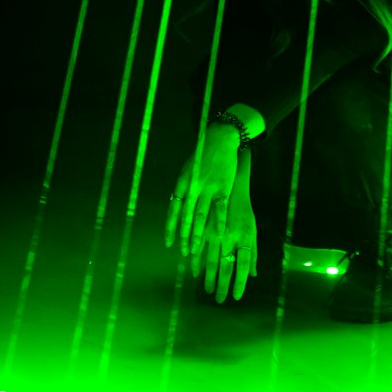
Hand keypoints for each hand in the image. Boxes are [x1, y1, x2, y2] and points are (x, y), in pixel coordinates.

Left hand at [164, 127, 238, 258]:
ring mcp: (208, 187)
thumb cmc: (202, 156)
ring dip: (198, 234)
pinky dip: (219, 222)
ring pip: (201, 215)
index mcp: (182, 183)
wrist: (219, 138)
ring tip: (196, 249)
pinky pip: (220, 208)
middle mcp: (192, 187)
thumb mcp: (188, 170)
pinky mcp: (223, 186)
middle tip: (184, 253)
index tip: (168, 244)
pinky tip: (220, 235)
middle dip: (184, 237)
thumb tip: (178, 208)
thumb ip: (184, 189)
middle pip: (186, 217)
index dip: (170, 228)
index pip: (173, 210)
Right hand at [193, 184, 257, 302]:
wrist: (231, 187)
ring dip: (208, 277)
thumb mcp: (253, 230)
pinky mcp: (204, 227)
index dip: (239, 283)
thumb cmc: (244, 211)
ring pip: (210, 260)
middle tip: (219, 300)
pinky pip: (199, 248)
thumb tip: (253, 275)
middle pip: (225, 266)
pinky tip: (194, 272)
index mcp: (245, 237)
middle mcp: (230, 237)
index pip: (243, 265)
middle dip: (222, 285)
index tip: (235, 297)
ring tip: (207, 290)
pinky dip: (196, 261)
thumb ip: (253, 253)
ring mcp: (215, 232)